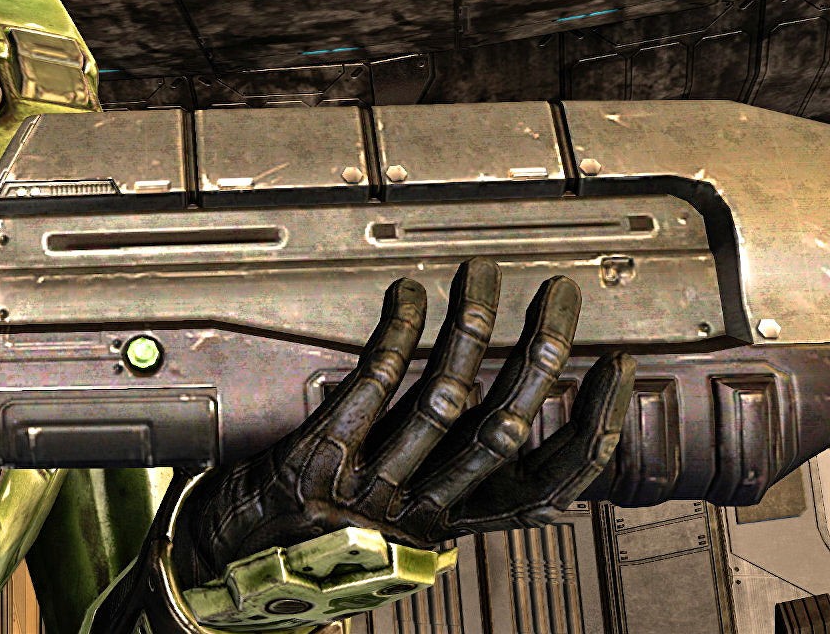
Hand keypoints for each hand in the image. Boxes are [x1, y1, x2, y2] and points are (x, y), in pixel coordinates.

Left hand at [176, 258, 633, 582]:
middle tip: (561, 298)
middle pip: (503, 431)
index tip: (616, 373)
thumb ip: (463, 502)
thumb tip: (554, 496)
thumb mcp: (400, 533)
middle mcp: (416, 511)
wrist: (228, 567)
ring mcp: (366, 484)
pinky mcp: (317, 456)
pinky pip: (369, 388)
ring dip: (470, 330)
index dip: (590, 428)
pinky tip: (411, 295)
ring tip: (487, 276)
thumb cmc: (314, 537)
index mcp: (447, 529)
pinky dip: (396, 336)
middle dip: (540, 358)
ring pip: (442, 402)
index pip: (545, 485)